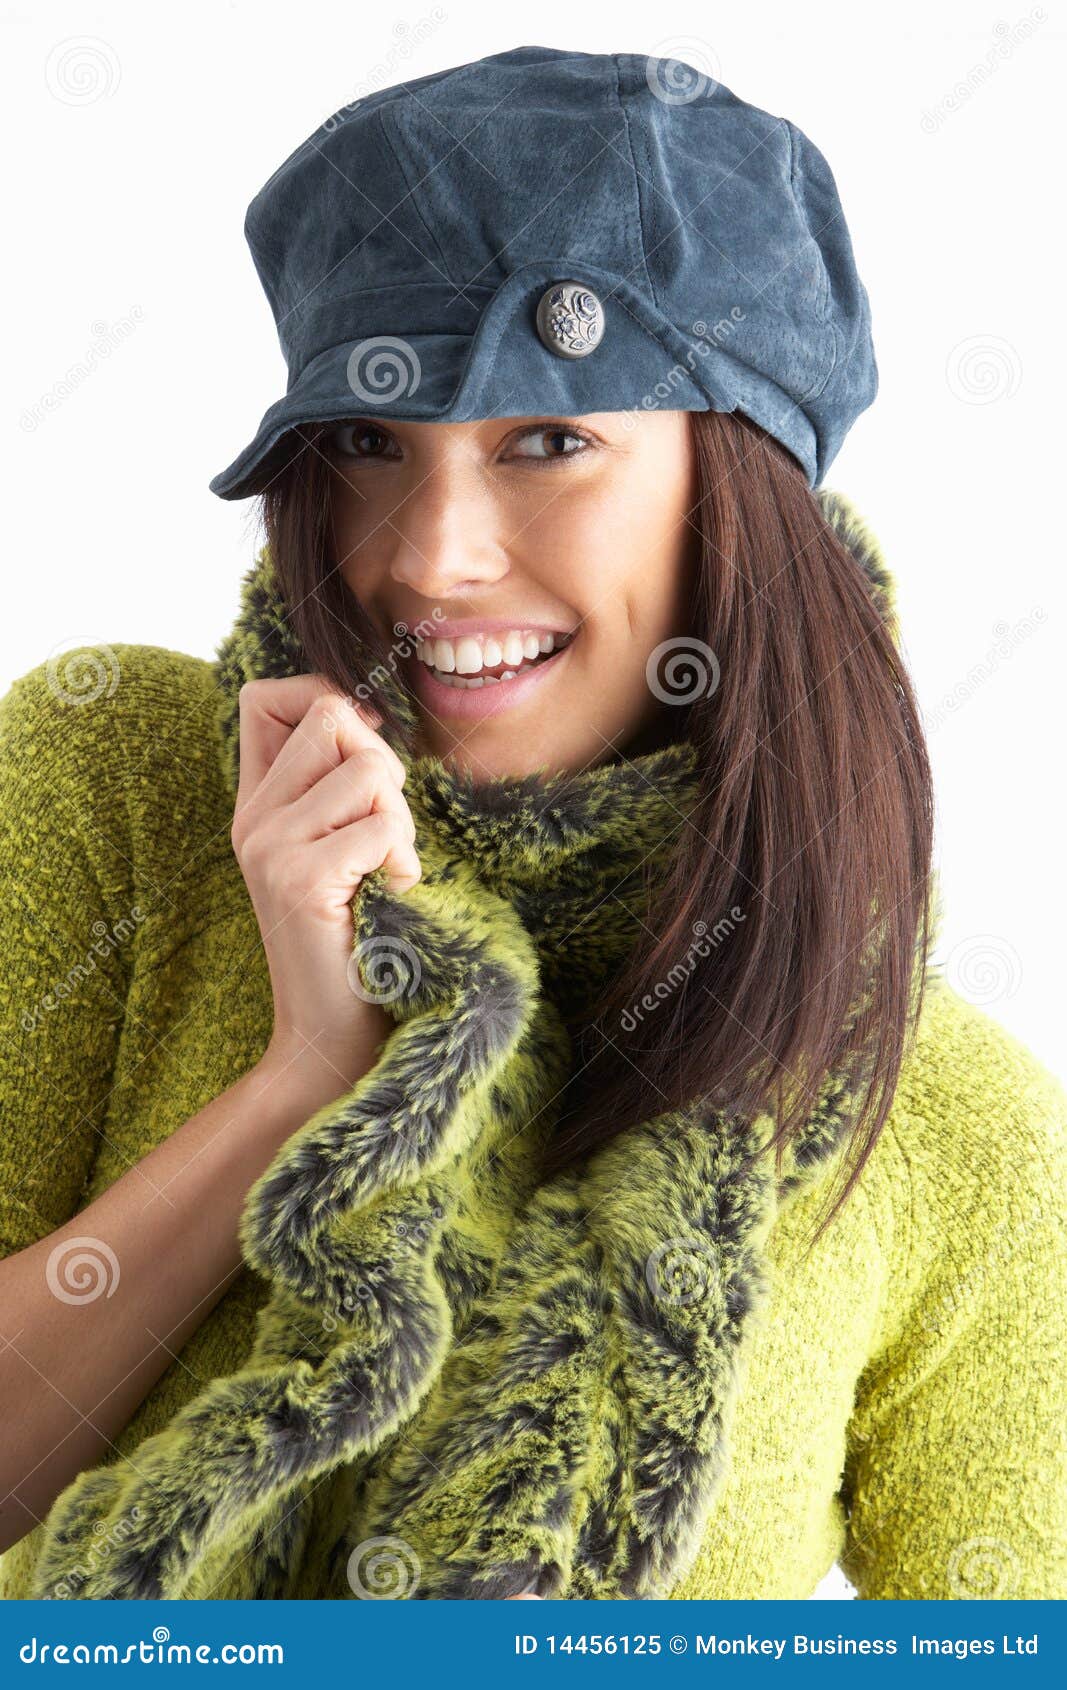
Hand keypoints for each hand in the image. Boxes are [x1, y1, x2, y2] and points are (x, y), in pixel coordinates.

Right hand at [230, 676, 420, 1087]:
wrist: (330, 1036)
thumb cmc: (356, 939)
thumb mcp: (338, 850)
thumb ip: (339, 787)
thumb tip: (370, 715)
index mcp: (254, 804)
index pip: (266, 697)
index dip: (327, 700)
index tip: (362, 757)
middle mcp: (251, 818)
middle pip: (333, 717)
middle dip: (384, 765)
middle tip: (386, 832)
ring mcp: (269, 846)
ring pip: (368, 769)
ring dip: (402, 818)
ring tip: (389, 869)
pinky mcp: (299, 879)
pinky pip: (383, 826)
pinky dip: (406, 860)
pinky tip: (391, 896)